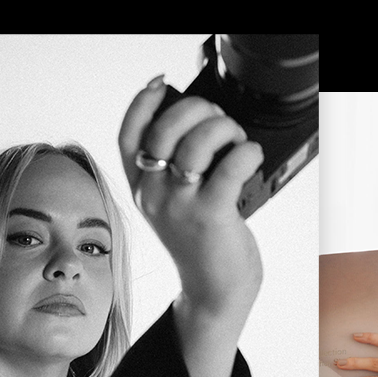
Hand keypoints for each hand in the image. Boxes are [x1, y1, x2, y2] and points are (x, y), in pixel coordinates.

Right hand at [118, 76, 264, 321]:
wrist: (213, 291)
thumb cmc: (202, 244)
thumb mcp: (175, 205)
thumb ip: (174, 170)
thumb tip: (199, 124)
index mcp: (141, 190)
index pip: (127, 137)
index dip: (141, 104)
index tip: (160, 85)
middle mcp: (153, 195)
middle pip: (163, 129)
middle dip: (197, 111)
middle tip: (217, 123)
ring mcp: (179, 206)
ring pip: (196, 142)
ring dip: (225, 129)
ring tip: (236, 142)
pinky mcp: (210, 215)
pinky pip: (230, 165)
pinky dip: (247, 151)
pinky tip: (250, 157)